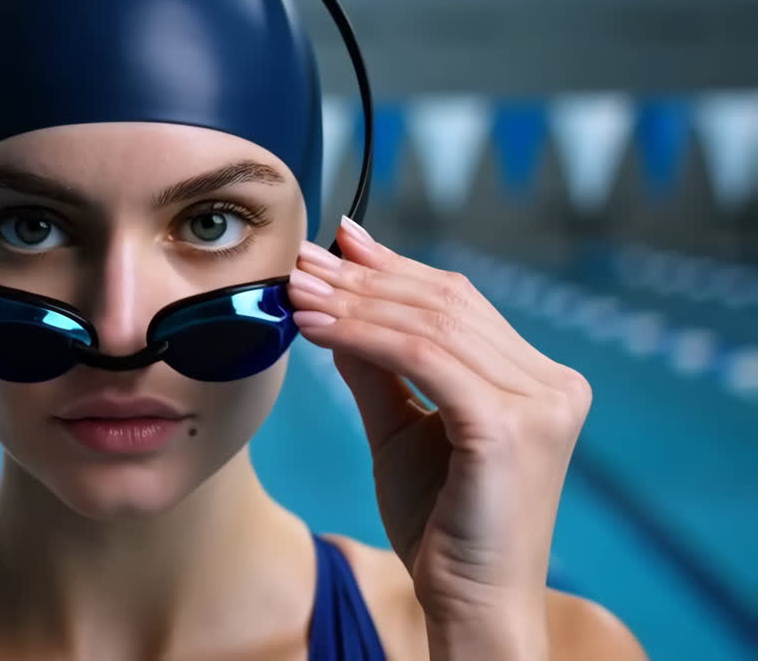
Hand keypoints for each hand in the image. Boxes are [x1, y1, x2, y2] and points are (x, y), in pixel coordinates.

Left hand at [287, 218, 591, 657]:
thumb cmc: (441, 525)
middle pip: (445, 304)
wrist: (470, 604)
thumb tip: (337, 305)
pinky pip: (423, 359)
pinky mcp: (510, 428)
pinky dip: (362, 335)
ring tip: (298, 291)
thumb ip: (378, 368)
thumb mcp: (401, 430)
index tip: (338, 245)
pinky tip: (315, 328)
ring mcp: (540, 405)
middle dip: (364, 278)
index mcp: (538, 381)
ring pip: (431, 324)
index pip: (459, 302)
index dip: (394, 268)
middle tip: (303, 261)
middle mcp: (552, 385)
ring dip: (354, 302)